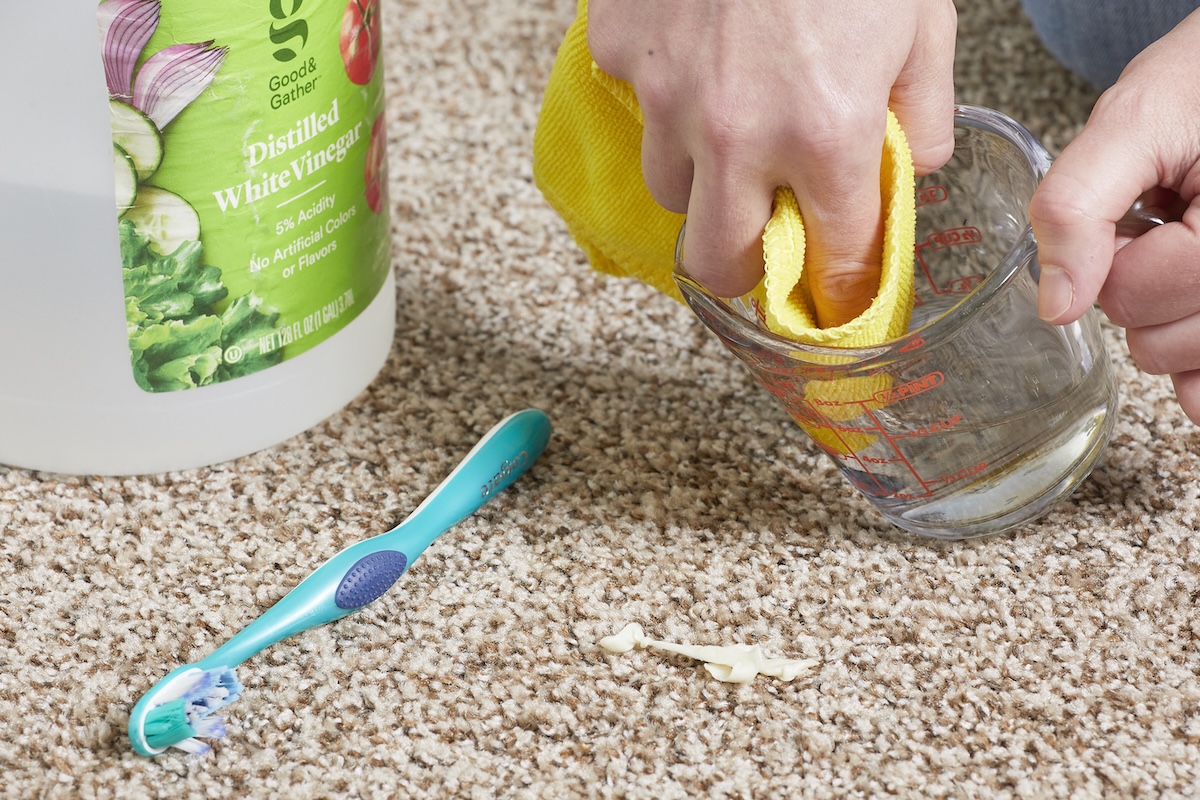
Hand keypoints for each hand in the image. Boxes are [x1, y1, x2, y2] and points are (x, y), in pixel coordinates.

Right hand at [586, 0, 956, 326]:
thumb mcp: (922, 24)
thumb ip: (918, 115)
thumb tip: (904, 165)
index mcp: (826, 134)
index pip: (833, 259)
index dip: (839, 291)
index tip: (834, 300)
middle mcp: (740, 134)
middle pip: (719, 263)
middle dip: (747, 273)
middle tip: (765, 251)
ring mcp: (668, 96)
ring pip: (670, 191)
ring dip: (703, 181)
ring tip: (731, 134)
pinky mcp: (623, 53)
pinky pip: (636, 108)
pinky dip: (663, 99)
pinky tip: (696, 58)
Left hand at [1029, 9, 1199, 422]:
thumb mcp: (1131, 120)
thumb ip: (1079, 205)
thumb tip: (1056, 306)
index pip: (1138, 292)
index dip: (1111, 261)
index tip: (1131, 219)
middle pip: (1167, 337)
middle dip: (1136, 296)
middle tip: (1156, 237)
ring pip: (1193, 357)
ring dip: (1168, 326)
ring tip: (1178, 260)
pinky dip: (1196, 368)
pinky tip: (1187, 369)